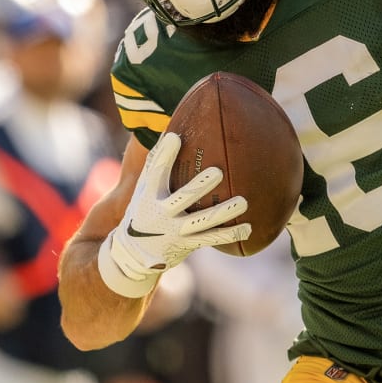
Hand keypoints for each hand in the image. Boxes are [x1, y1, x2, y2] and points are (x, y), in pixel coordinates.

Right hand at [98, 132, 249, 296]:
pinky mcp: (186, 244)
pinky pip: (211, 238)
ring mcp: (174, 231)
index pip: (156, 171)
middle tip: (218, 172)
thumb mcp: (143, 189)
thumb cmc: (143, 208)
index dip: (164, 155)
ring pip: (202, 222)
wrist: (132, 252)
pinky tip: (249, 227)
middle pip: (183, 198)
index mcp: (149, 195)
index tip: (176, 137)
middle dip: (200, 186)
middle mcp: (161, 213)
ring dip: (223, 212)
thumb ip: (156, 164)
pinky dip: (230, 234)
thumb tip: (171, 130)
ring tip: (243, 202)